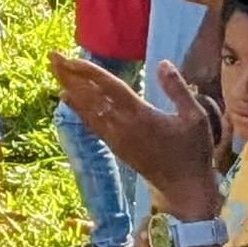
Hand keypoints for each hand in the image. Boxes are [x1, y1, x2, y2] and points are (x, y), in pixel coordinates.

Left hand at [50, 50, 224, 216]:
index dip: (88, 71)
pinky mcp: (116, 148)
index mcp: (140, 115)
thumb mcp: (195, 117)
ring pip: (87, 110)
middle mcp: (122, 126)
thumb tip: (162, 63)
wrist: (184, 189)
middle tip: (52, 57)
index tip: (70, 58)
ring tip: (56, 73)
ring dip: (70, 89)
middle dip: (69, 76)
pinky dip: (78, 109)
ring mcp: (116, 138)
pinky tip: (69, 99)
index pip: (108, 87)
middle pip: (90, 96)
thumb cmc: (193, 152)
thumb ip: (177, 89)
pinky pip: (92, 123)